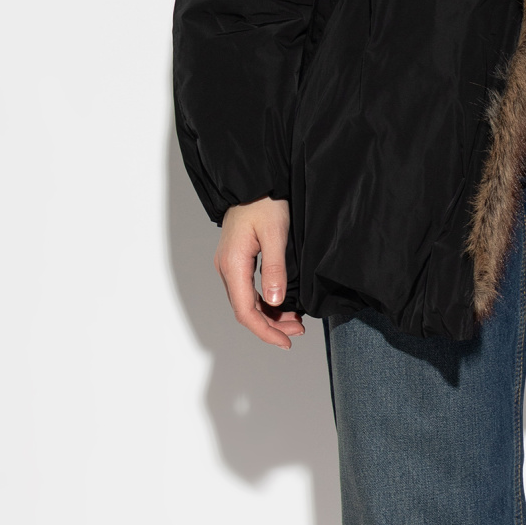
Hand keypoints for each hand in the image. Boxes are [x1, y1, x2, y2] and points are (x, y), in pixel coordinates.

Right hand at [215, 198, 305, 349]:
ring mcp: (230, 265)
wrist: (253, 183)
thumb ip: (274, 270)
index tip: (285, 342)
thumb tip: (274, 302)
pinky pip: (249, 291)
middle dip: (271, 326)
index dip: (265, 331)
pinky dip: (265, 303)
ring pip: (247, 302)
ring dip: (269, 316)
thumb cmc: (265, 203)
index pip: (245, 311)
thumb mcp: (275, 235)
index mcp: (233, 265)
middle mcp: (227, 268)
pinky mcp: (237, 261)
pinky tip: (282, 305)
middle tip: (298, 331)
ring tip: (295, 322)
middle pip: (245, 310)